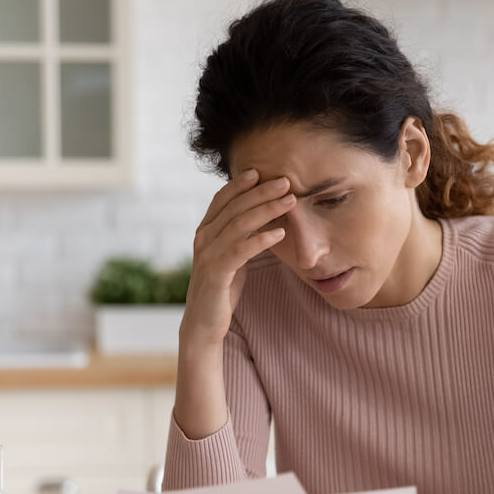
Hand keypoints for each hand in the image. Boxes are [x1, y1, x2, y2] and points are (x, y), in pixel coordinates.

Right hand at [182, 169, 296, 346]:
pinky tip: (280, 233)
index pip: (222, 199)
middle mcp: (203, 238)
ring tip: (290, 202)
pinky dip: (261, 239)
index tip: (262, 171)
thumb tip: (262, 216)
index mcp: (205, 231)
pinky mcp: (216, 274)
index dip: (240, 184)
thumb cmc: (221, 287)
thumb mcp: (231, 256)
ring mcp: (208, 255)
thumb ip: (240, 235)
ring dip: (267, 210)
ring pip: (239, 224)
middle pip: (234, 207)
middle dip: (261, 192)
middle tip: (286, 182)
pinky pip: (241, 250)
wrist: (204, 322)